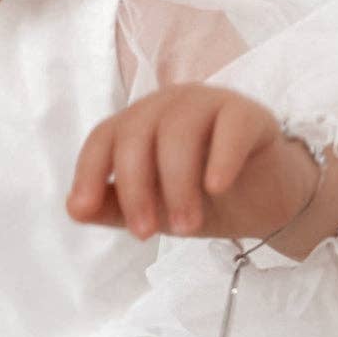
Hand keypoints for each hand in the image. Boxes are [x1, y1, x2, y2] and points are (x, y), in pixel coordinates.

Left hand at [66, 83, 317, 243]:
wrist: (264, 204)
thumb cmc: (201, 199)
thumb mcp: (152, 210)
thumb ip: (113, 208)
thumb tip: (73, 209)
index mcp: (138, 123)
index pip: (103, 138)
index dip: (89, 172)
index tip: (84, 210)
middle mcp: (168, 105)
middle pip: (136, 134)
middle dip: (135, 187)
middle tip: (145, 233)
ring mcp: (209, 103)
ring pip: (178, 131)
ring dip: (177, 184)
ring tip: (187, 228)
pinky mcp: (249, 114)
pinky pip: (230, 127)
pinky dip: (220, 157)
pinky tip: (216, 188)